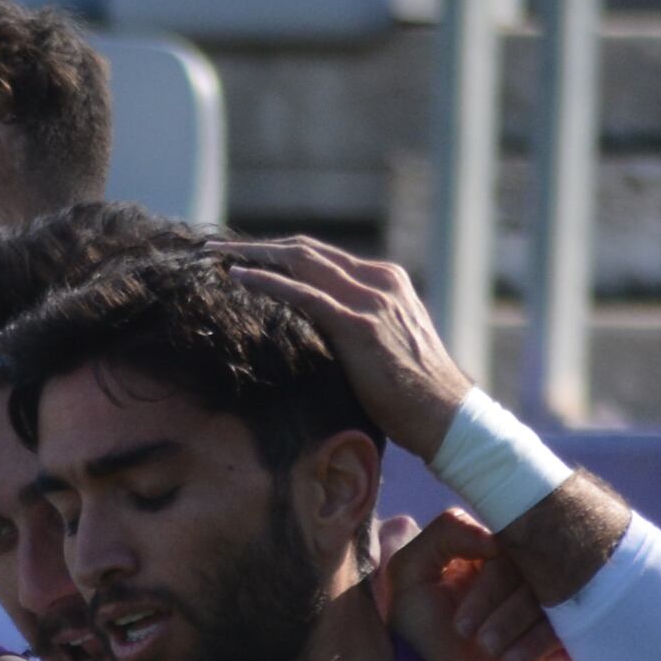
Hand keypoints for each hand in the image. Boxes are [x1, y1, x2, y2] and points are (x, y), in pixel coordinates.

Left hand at [219, 235, 471, 461]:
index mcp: (386, 281)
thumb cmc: (413, 393)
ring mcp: (370, 299)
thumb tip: (319, 337)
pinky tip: (237, 277)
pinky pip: (303, 294)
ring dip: (253, 255)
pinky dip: (267, 281)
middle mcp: (379, 281)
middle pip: (306, 250)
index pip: (323, 257)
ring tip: (215, 255)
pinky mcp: (358, 324)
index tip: (244, 257)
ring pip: (301, 262)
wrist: (445, 414)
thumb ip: (357, 327)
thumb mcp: (385, 345)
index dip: (280, 253)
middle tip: (218, 248)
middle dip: (259, 246)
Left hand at [385, 512, 584, 660]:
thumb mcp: (411, 572)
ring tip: (497, 658)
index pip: (517, 551)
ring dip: (526, 636)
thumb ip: (446, 533)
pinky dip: (553, 649)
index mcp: (503, 551)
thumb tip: (495, 535)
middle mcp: (534, 574)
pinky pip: (582, 634)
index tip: (461, 625)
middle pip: (542, 578)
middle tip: (481, 644)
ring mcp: (556, 606)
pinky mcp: (571, 639)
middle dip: (508, 616)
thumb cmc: (419, 626)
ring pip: (561, 607)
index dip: (492, 586)